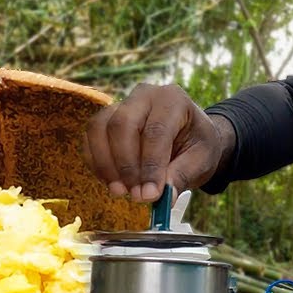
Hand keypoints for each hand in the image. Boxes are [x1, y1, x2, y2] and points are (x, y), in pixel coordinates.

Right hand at [84, 83, 230, 201]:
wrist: (189, 136)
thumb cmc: (196, 145)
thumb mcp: (201, 161)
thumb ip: (182, 176)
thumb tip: (163, 197)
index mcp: (173, 100)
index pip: (156, 131)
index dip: (151, 166)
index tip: (150, 195)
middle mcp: (144, 95)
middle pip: (122, 125)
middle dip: (126, 165)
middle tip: (135, 195)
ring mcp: (121, 104)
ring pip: (100, 128)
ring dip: (106, 164)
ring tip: (120, 191)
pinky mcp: (106, 118)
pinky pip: (91, 137)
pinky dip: (96, 162)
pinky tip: (111, 182)